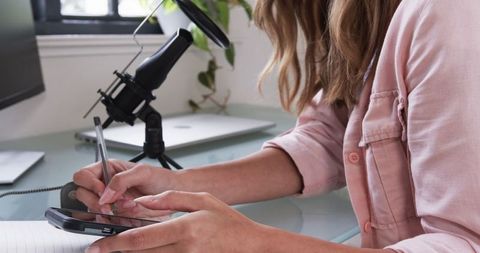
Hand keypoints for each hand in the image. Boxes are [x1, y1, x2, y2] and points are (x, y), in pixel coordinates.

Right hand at [73, 160, 175, 217]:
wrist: (175, 193)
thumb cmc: (160, 179)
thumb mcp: (143, 172)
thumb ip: (122, 179)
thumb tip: (105, 193)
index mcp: (108, 169)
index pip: (83, 175)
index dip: (89, 184)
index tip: (102, 192)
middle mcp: (106, 185)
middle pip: (82, 195)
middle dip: (97, 202)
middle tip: (111, 206)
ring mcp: (110, 201)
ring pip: (94, 210)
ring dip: (109, 212)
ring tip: (127, 208)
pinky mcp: (116, 214)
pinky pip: (107, 221)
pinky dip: (116, 220)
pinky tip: (128, 216)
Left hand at [85, 191, 263, 252]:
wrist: (250, 244)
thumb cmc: (229, 222)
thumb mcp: (202, 200)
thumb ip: (170, 199)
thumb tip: (144, 201)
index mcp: (184, 229)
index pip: (141, 238)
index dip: (115, 243)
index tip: (98, 244)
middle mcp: (184, 249)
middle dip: (116, 252)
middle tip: (99, 249)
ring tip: (121, 248)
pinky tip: (146, 250)